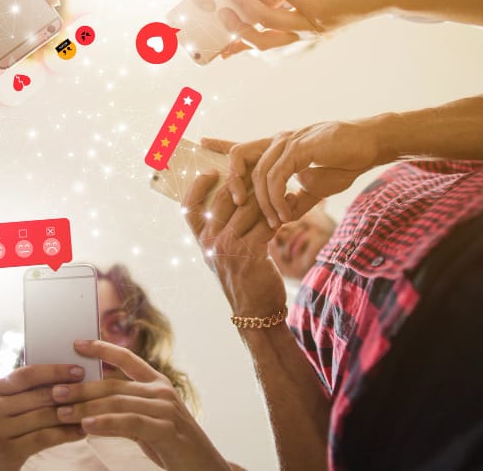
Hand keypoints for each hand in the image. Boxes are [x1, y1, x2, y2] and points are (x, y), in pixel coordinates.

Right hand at [0, 364, 85, 470]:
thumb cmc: (2, 429)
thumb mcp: (6, 406)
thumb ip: (28, 391)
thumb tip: (68, 377)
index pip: (28, 374)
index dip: (55, 371)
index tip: (79, 370)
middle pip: (39, 395)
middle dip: (70, 392)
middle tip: (93, 390)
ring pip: (44, 416)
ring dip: (72, 413)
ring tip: (92, 411)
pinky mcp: (8, 450)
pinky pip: (44, 437)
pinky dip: (66, 434)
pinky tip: (81, 432)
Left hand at [53, 340, 231, 470]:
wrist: (204, 467)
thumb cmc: (172, 444)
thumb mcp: (148, 421)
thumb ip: (125, 408)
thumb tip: (90, 405)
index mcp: (157, 383)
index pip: (126, 357)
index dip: (101, 348)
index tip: (76, 343)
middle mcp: (162, 391)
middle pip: (114, 383)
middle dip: (82, 387)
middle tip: (55, 391)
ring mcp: (166, 409)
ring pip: (118, 402)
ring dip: (86, 407)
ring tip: (62, 411)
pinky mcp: (166, 430)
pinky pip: (130, 423)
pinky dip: (106, 423)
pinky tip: (86, 427)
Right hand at [184, 171, 283, 317]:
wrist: (254, 311)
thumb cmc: (242, 278)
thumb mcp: (222, 254)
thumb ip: (221, 230)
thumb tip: (234, 197)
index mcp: (201, 240)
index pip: (189, 207)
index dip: (197, 186)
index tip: (210, 171)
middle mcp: (210, 242)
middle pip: (223, 198)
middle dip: (244, 181)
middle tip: (262, 170)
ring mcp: (228, 247)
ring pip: (247, 207)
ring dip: (268, 195)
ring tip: (283, 186)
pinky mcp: (250, 253)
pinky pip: (266, 223)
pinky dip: (281, 212)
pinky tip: (292, 205)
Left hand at [221, 120, 383, 227]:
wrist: (370, 145)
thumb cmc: (344, 162)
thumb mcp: (316, 186)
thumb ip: (297, 198)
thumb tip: (283, 215)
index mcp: (278, 148)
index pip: (243, 147)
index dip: (221, 145)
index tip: (201, 144)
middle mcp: (278, 142)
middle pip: (239, 156)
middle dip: (232, 183)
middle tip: (237, 207)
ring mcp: (288, 142)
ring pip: (259, 173)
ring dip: (263, 202)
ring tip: (274, 221)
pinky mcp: (300, 147)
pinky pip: (278, 175)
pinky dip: (277, 197)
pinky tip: (285, 212)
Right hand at [222, 0, 384, 40]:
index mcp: (300, 26)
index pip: (263, 38)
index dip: (238, 40)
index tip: (217, 31)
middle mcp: (303, 32)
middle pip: (259, 41)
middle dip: (234, 27)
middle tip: (218, 5)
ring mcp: (312, 26)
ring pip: (267, 22)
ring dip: (246, 4)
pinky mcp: (322, 14)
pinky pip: (289, 1)